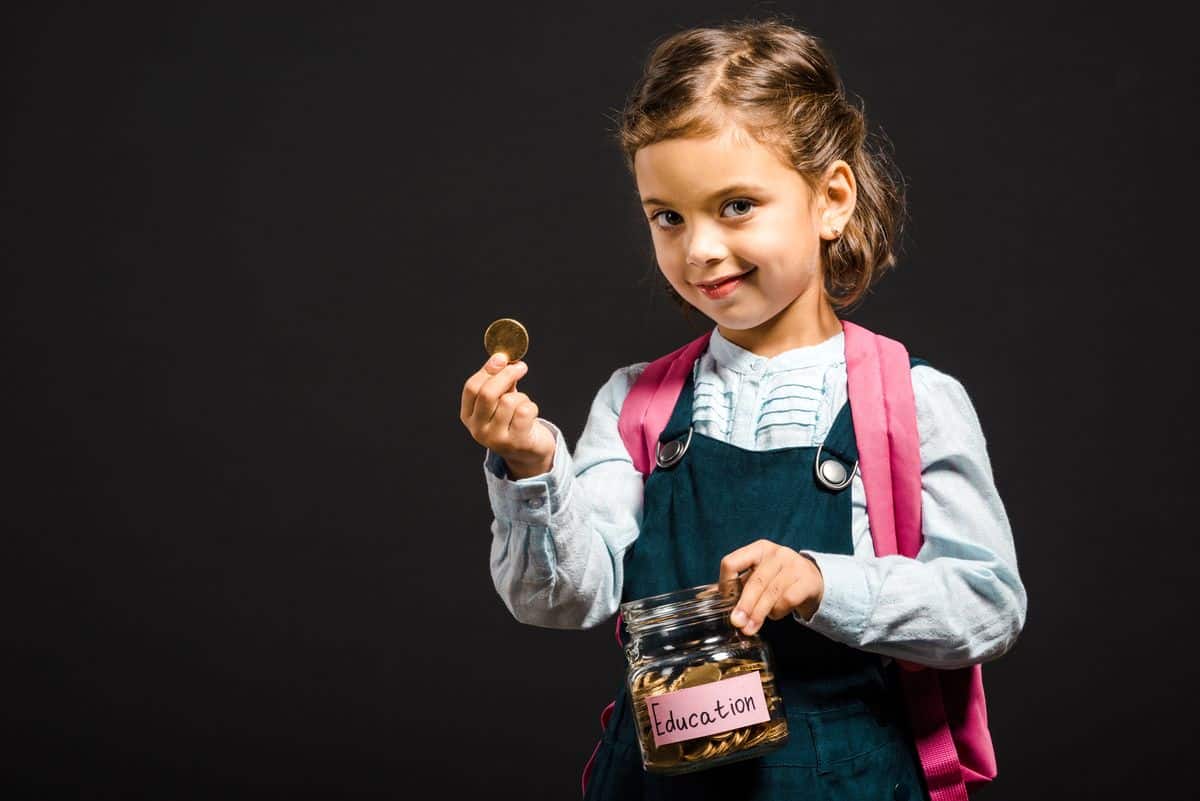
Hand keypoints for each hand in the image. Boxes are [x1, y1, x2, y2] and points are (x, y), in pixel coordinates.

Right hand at [460, 354, 556, 478]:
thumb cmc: (513, 420)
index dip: (487, 370)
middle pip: (487, 393)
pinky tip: (530, 415)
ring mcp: (495, 439)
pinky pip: (525, 411)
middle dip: (506, 375)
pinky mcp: (515, 442)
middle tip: (521, 367)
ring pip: (509, 401)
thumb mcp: (500, 400)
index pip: (471, 388)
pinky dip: (532, 407)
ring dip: (522, 396)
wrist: (528, 451)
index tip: (502, 358)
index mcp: (468, 416)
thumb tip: (502, 359)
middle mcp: (477, 430)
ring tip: (523, 404)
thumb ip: (499, 382)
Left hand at [718, 540, 823, 634]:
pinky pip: (787, 600)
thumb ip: (736, 585)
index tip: (724, 601)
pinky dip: (778, 611)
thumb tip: (707, 597)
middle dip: (743, 605)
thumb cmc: (777, 578)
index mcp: (758, 549)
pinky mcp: (807, 581)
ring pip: (771, 592)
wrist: (812, 580)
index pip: (732, 562)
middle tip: (736, 622)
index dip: (725, 583)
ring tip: (751, 628)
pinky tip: (775, 614)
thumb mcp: (756, 576)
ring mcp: (794, 565)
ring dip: (758, 613)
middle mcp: (776, 553)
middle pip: (754, 581)